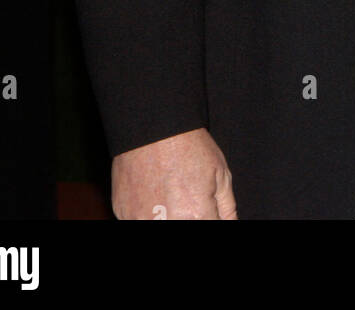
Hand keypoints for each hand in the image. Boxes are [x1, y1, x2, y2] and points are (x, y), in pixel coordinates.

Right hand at [111, 128, 237, 219]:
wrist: (153, 124)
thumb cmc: (188, 145)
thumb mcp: (221, 174)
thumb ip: (227, 211)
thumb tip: (230, 226)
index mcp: (197, 216)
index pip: (211, 229)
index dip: (210, 217)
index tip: (207, 209)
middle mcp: (168, 223)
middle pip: (186, 225)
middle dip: (191, 216)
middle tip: (186, 196)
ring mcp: (141, 220)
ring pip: (161, 224)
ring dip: (168, 216)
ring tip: (170, 194)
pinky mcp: (124, 213)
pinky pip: (138, 221)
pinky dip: (148, 213)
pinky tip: (153, 193)